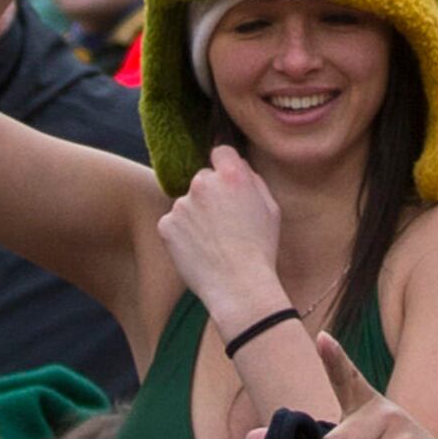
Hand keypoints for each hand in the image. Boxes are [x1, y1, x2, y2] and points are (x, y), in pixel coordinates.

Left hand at [159, 148, 284, 317]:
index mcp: (232, 176)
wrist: (239, 286)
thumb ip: (252, 181)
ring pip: (188, 203)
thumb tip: (238, 167)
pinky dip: (182, 234)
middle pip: (203, 179)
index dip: (225, 167)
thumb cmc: (260, 250)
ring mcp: (181, 204)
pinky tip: (198, 250)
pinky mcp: (166, 225)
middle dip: (211, 195)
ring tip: (213, 243)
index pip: (221, 152)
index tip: (228, 183)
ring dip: (196, 216)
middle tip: (224, 223)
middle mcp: (203, 184)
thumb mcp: (271, 208)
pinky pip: (174, 223)